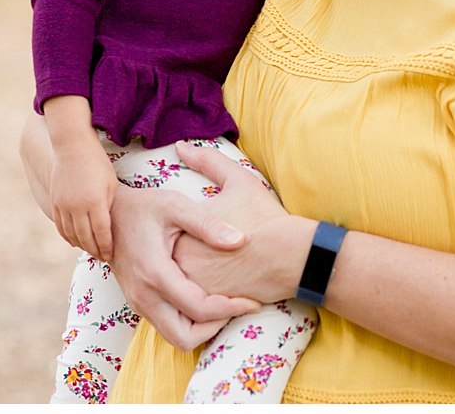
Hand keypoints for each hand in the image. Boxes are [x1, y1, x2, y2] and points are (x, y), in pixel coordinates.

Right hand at [49, 137, 118, 261]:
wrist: (71, 146)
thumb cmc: (97, 162)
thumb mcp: (110, 183)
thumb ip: (108, 207)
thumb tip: (106, 228)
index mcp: (95, 202)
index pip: (101, 233)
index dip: (106, 247)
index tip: (110, 256)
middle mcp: (77, 206)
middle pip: (86, 237)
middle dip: (95, 250)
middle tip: (102, 258)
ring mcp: (63, 204)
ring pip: (71, 234)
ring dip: (81, 245)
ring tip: (90, 251)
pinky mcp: (55, 201)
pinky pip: (60, 226)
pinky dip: (67, 236)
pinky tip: (75, 242)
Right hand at [107, 182, 260, 350]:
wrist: (107, 214)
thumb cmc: (144, 206)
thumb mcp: (176, 205)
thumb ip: (208, 223)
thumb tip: (241, 240)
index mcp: (155, 273)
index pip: (199, 309)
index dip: (230, 309)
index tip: (252, 301)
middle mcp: (143, 295)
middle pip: (185, 338)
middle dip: (216, 328)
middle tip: (237, 307)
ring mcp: (138, 302)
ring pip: (175, 337)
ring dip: (202, 328)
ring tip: (224, 304)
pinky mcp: (138, 303)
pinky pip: (167, 326)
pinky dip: (189, 322)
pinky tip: (205, 298)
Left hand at [170, 141, 312, 304]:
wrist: (292, 256)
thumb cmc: (264, 217)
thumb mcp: (236, 179)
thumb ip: (206, 160)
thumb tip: (181, 146)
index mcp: (181, 235)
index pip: (161, 236)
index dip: (172, 231)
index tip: (180, 228)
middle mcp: (182, 266)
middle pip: (167, 263)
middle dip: (176, 256)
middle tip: (195, 251)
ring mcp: (196, 290)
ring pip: (180, 288)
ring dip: (189, 280)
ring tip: (208, 269)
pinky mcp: (214, 308)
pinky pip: (198, 307)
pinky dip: (205, 297)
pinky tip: (221, 283)